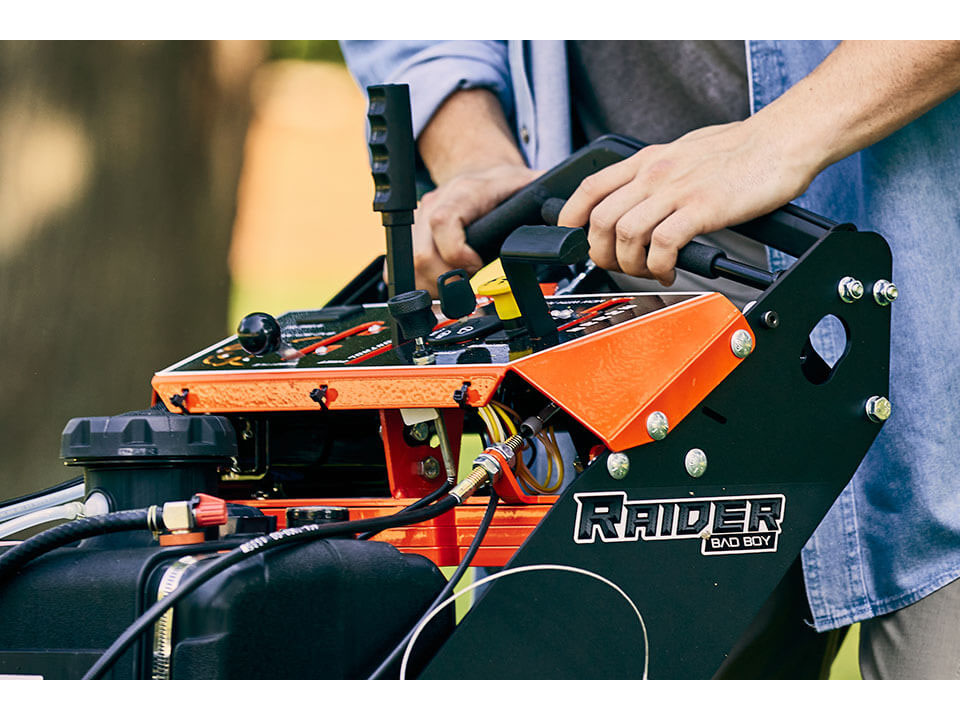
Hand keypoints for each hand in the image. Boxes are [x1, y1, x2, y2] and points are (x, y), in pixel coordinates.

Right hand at [407, 163, 541, 293]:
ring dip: (434, 287)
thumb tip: (569, 218)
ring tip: (459, 294)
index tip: (476, 269)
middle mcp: (434, 206)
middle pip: (421, 253)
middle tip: (470, 293)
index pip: (443, 223)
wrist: (477, 172)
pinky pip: (404, 267)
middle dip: (446, 282)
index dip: (457, 254)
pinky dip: (422, 284)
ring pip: (410, 265)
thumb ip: (545, 200)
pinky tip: (441, 289)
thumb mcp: (527, 185)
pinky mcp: (412, 236)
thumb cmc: (500, 183)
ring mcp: (419, 222)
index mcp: (462, 194)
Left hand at [557, 118, 816, 284]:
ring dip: (630, 264)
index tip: (574, 239)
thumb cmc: (740, 150)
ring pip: (626, 234)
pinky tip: (670, 269)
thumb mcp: (682, 152)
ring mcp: (677, 190)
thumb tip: (637, 200)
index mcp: (647, 160)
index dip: (571, 218)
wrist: (783, 140)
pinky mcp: (702, 207)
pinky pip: (662, 245)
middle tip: (619, 266)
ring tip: (648, 271)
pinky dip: (659, 266)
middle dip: (602, 253)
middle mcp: (655, 173)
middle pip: (601, 220)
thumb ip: (655, 175)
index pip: (590, 188)